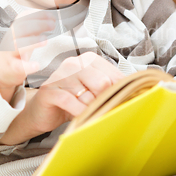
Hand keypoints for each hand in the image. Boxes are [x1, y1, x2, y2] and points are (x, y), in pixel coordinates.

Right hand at [0, 12, 54, 101]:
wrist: (0, 69)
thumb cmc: (16, 51)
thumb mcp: (24, 36)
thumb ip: (35, 28)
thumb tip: (51, 19)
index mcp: (15, 30)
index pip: (23, 18)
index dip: (37, 15)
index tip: (51, 16)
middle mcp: (10, 39)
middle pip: (21, 28)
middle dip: (37, 24)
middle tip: (52, 25)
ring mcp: (9, 53)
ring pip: (18, 45)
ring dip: (32, 41)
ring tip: (45, 41)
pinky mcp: (12, 67)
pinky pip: (18, 66)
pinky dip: (28, 66)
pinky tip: (37, 65)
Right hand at [0, 52, 123, 144]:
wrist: (42, 112)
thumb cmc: (72, 101)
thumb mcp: (93, 92)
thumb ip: (110, 87)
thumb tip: (133, 93)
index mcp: (89, 60)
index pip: (115, 75)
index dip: (117, 93)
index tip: (114, 101)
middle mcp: (74, 63)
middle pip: (103, 83)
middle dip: (102, 100)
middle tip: (95, 107)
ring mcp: (60, 75)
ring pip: (88, 95)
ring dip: (88, 108)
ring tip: (82, 110)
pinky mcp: (49, 90)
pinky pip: (71, 102)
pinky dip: (78, 112)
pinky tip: (79, 115)